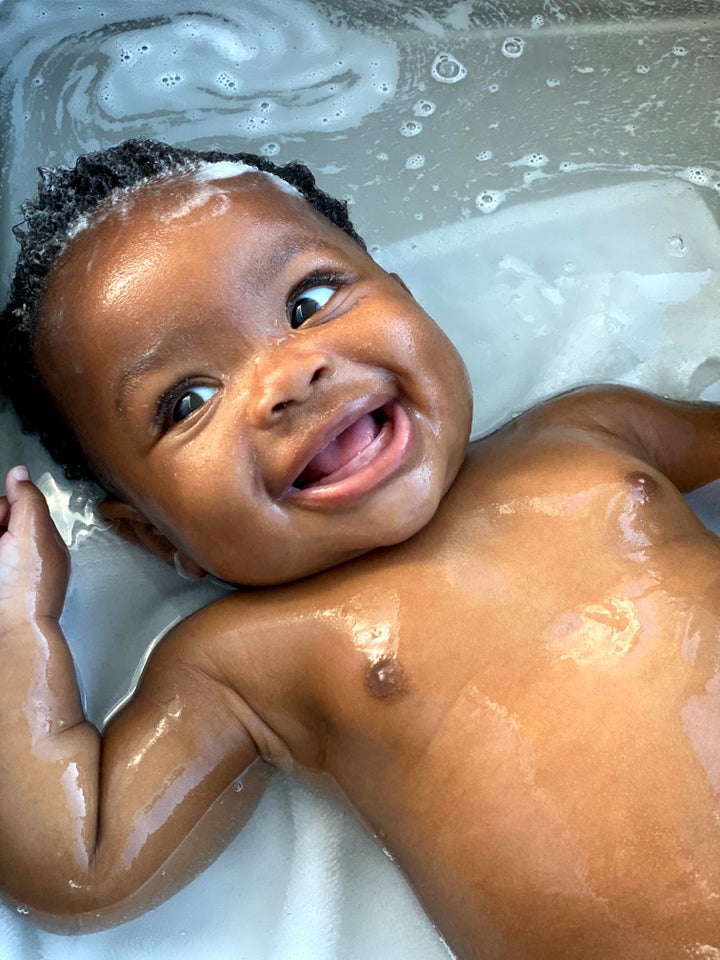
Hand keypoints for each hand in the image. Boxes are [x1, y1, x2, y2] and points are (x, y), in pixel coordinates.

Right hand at [0, 466, 69, 625]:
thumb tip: (19, 472)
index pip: (14, 506)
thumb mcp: (32, 534)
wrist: (12, 633)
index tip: (1, 526)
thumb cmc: (26, 588)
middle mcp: (22, 555)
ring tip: (1, 564)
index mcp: (41, 540)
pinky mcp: (1, 584)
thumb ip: (27, 501)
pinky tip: (0, 568)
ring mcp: (7, 569)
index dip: (2, 510)